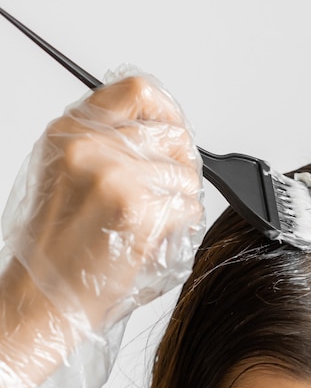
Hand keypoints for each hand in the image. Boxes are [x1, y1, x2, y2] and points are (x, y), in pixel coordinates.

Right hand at [0, 73, 204, 387]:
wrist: (43, 297)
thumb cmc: (57, 243)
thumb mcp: (66, 173)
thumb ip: (108, 142)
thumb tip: (162, 127)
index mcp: (71, 131)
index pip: (138, 90)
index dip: (168, 109)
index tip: (174, 130)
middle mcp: (91, 147)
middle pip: (175, 135)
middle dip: (181, 166)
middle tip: (164, 191)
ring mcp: (116, 177)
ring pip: (188, 175)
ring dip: (181, 201)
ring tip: (150, 221)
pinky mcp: (139, 210)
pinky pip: (191, 207)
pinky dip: (183, 226)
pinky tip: (154, 237)